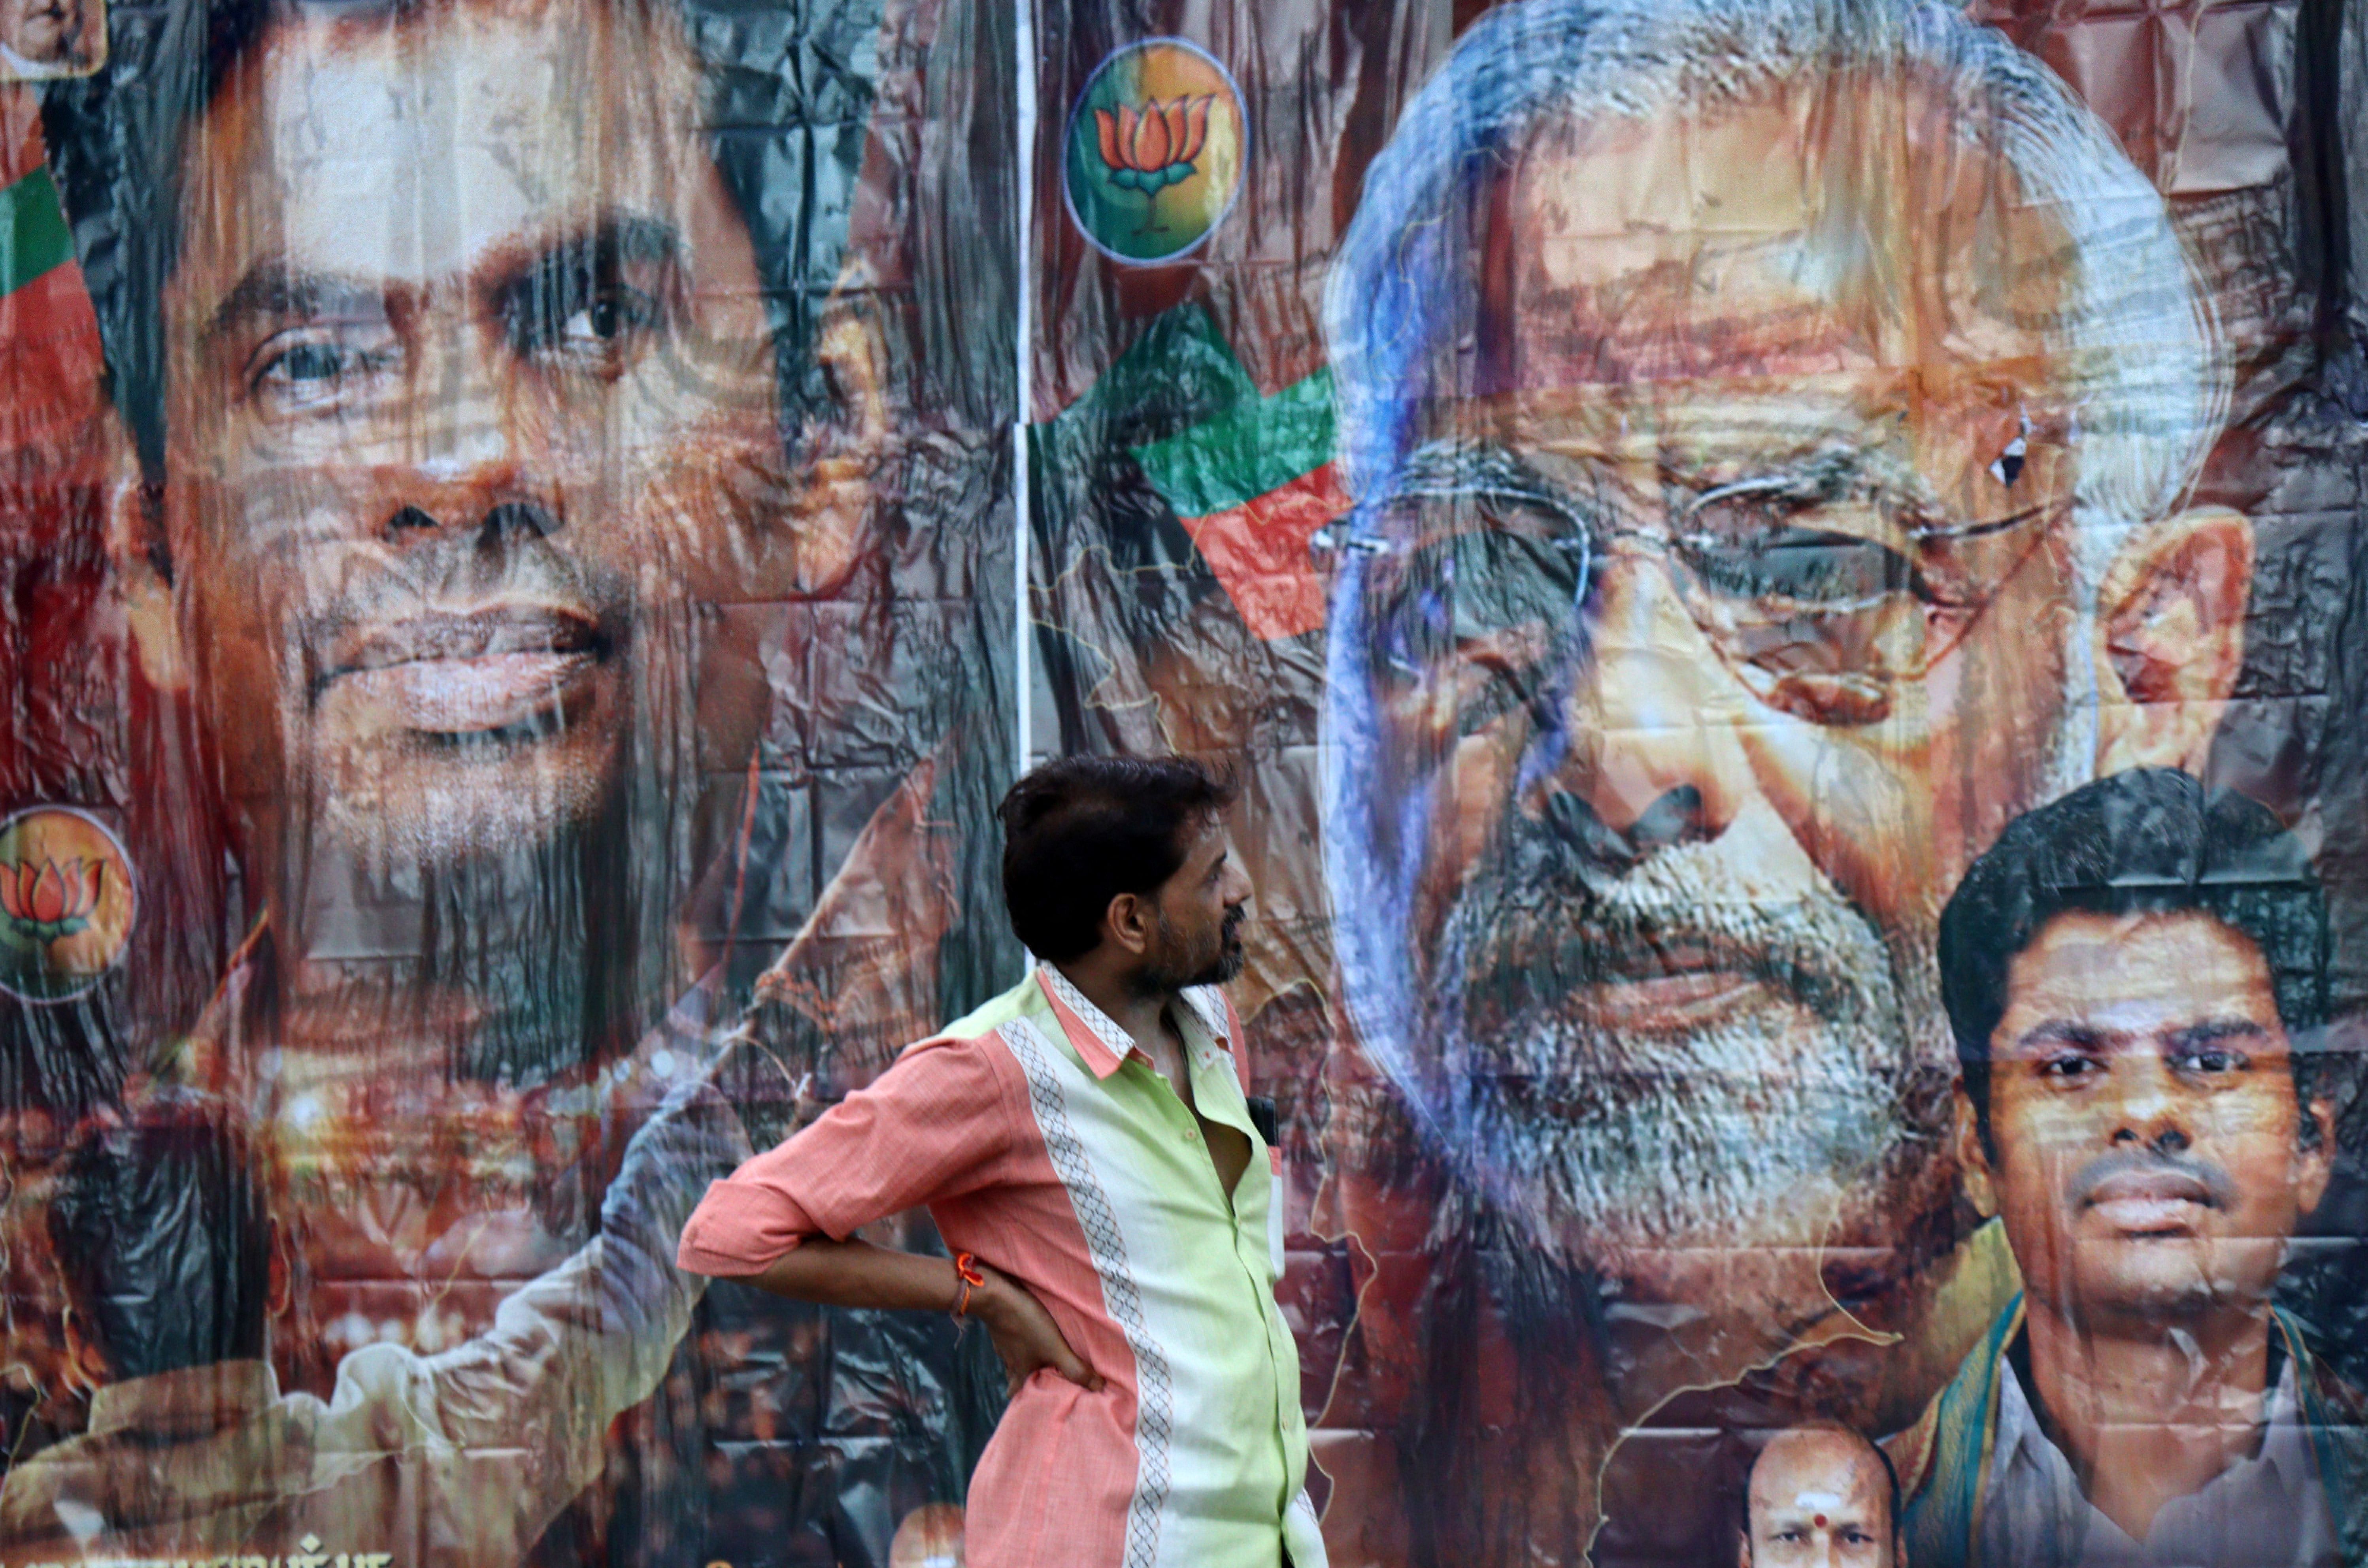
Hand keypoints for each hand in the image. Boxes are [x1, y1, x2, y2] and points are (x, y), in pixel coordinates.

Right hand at [967, 1262, 1102, 1395]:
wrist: (997, 1297)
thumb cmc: (1026, 1325)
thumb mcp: (1054, 1348)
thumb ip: (1075, 1368)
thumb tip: (1099, 1388)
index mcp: (1020, 1372)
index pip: (1017, 1395)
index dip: (1025, 1400)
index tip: (1035, 1402)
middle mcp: (1009, 1361)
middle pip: (1014, 1378)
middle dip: (1025, 1380)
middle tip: (1040, 1379)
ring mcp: (1004, 1343)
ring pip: (1013, 1359)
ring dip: (1024, 1360)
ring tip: (1040, 1357)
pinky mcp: (1002, 1326)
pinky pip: (1012, 1339)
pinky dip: (1020, 1340)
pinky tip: (1030, 1333)